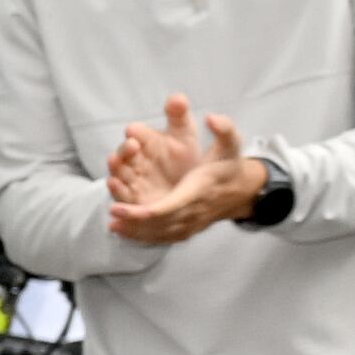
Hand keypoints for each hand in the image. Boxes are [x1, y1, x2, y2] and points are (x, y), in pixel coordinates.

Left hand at [106, 99, 263, 244]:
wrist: (243, 190)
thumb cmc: (231, 164)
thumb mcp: (232, 143)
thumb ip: (224, 129)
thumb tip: (212, 117)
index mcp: (198, 190)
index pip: (169, 206)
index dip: (144, 211)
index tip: (122, 205)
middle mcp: (193, 211)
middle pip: (160, 222)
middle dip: (134, 219)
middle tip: (111, 212)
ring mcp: (191, 224)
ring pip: (160, 233)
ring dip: (135, 231)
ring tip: (112, 225)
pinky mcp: (187, 229)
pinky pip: (163, 238)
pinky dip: (143, 237)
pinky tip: (124, 232)